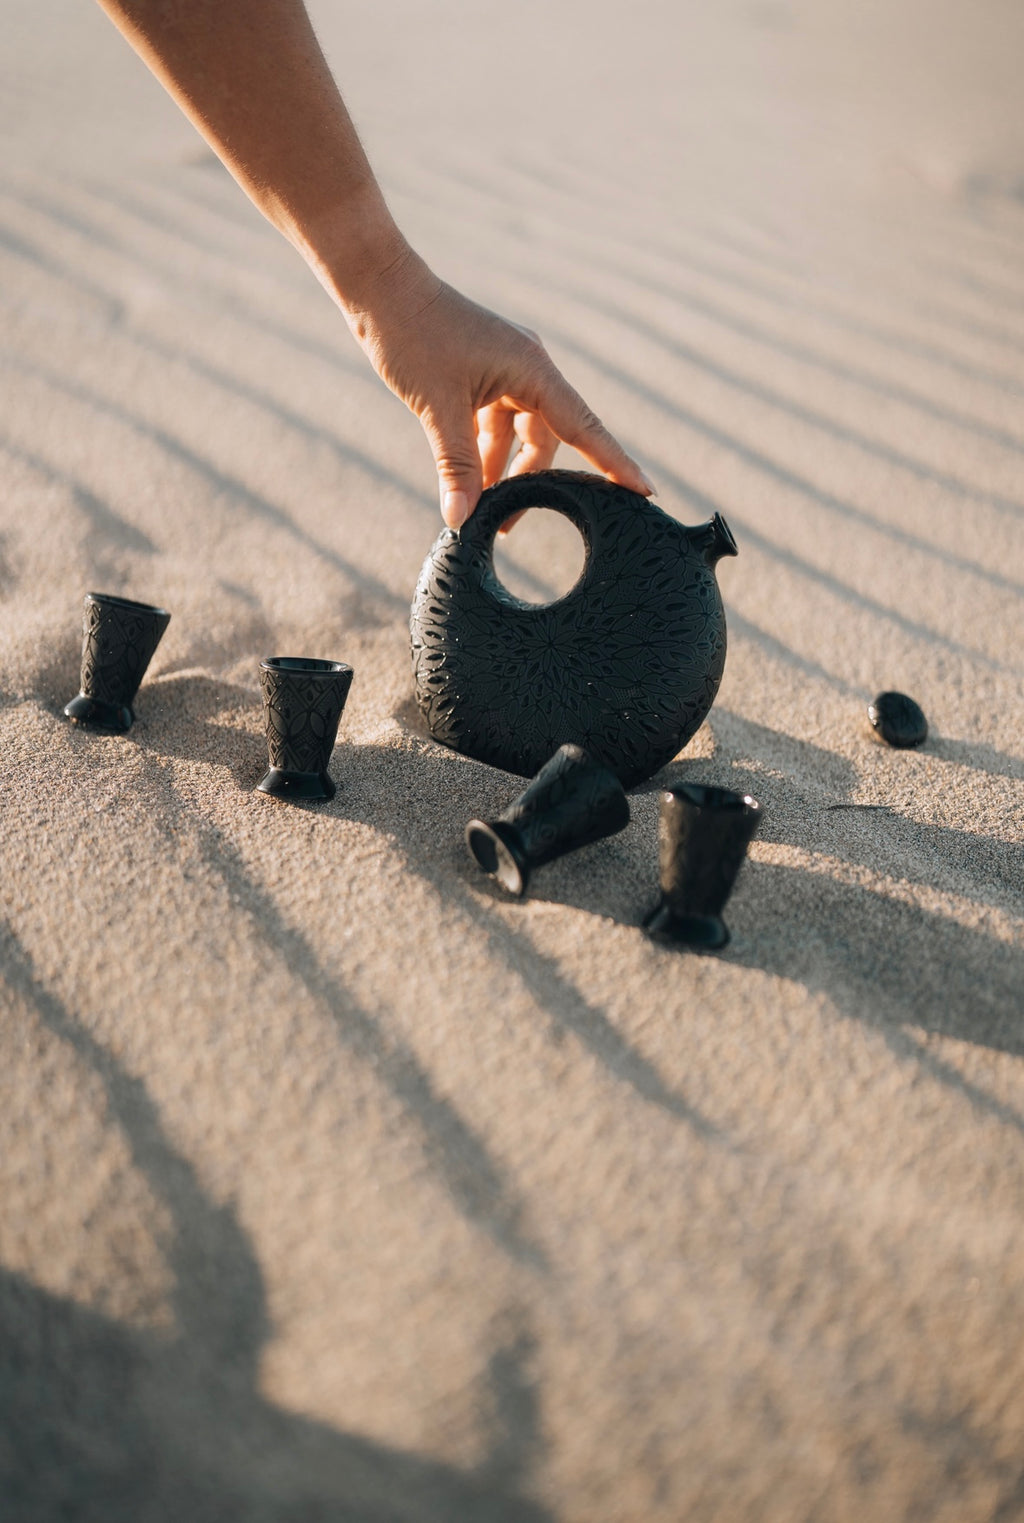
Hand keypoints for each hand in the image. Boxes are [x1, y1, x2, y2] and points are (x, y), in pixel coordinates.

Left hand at [344, 245, 655, 530]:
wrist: (381, 289)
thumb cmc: (412, 336)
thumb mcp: (437, 408)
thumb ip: (456, 466)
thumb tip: (461, 520)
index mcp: (532, 370)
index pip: (585, 427)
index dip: (615, 463)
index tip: (645, 491)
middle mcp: (528, 369)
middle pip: (547, 439)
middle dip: (529, 482)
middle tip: (507, 524)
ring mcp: (506, 370)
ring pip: (518, 434)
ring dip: (501, 470)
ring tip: (481, 508)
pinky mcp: (484, 373)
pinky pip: (496, 422)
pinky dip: (483, 451)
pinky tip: (467, 479)